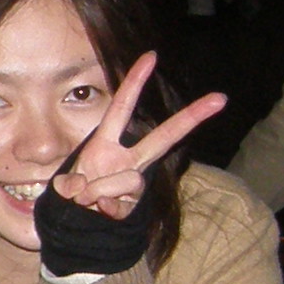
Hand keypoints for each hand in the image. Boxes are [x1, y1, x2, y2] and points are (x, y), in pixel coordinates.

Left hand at [49, 53, 224, 222]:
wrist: (77, 227)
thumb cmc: (72, 195)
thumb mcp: (63, 185)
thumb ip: (72, 185)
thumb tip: (88, 193)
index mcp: (105, 143)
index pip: (122, 107)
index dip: (134, 81)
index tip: (151, 55)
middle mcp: (127, 159)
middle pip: (164, 136)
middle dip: (192, 116)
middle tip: (220, 98)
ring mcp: (135, 182)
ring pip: (130, 180)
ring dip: (102, 190)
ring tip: (88, 199)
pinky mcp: (134, 206)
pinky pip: (122, 206)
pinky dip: (105, 210)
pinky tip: (98, 211)